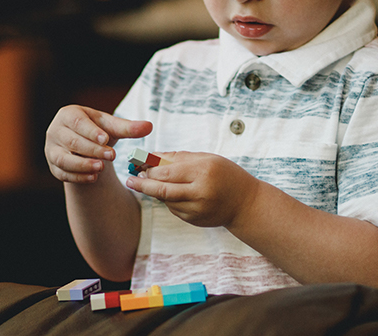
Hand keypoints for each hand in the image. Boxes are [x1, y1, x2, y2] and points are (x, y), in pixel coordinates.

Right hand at [45, 105, 151, 182]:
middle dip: (92, 149)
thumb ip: (129, 128)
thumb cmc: (98, 131)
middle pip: (72, 141)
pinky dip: (78, 177)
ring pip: (63, 159)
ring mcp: (51, 150)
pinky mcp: (53, 166)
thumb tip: (149, 126)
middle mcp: (55, 131)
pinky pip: (62, 173)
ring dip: (82, 165)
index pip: (78, 122)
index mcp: (68, 115)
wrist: (85, 146)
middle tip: (111, 156)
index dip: (91, 131)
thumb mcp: (112, 128)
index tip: (105, 139)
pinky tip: (93, 178)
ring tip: (100, 168)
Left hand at [126, 152, 260, 227]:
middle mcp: (200, 192)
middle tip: (131, 180)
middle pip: (162, 190)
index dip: (149, 169)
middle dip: (143, 184)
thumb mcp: (207, 159)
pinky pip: (174, 209)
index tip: (137, 165)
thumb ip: (179, 157)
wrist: (246, 204)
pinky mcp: (194, 220)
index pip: (167, 171)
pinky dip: (169, 200)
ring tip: (149, 183)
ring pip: (166, 200)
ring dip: (155, 192)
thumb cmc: (226, 175)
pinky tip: (173, 193)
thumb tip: (152, 156)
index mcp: (204, 171)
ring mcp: (197, 209)